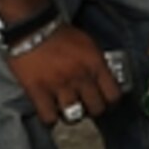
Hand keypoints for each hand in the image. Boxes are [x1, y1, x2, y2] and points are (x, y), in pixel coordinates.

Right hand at [7, 24, 121, 125]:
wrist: (34, 29)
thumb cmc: (63, 36)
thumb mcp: (90, 45)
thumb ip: (98, 64)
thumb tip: (106, 80)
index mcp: (96, 65)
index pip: (114, 95)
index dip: (112, 103)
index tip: (108, 103)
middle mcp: (81, 77)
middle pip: (96, 108)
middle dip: (93, 110)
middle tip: (87, 107)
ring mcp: (59, 86)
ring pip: (74, 116)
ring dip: (73, 116)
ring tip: (69, 110)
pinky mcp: (38, 92)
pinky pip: (49, 118)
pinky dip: (50, 119)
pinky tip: (51, 112)